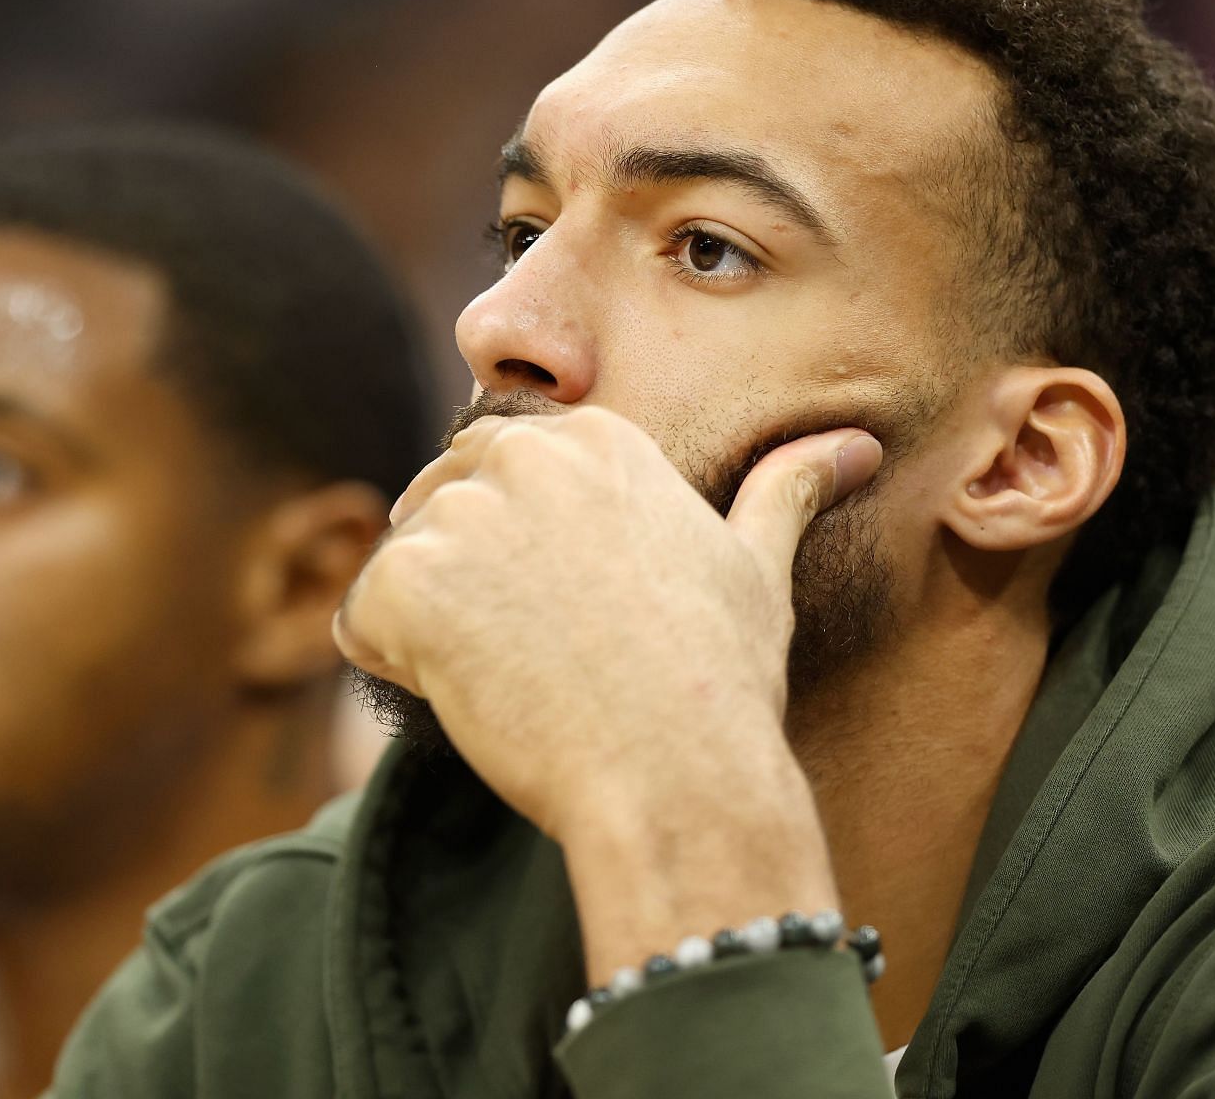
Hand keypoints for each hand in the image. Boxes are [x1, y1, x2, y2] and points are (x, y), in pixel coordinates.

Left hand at [335, 406, 879, 848]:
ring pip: (401, 564)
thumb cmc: (719, 682)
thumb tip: (853, 445)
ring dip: (432, 626)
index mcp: (597, 440)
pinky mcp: (405, 581)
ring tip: (515, 676)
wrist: (674, 775)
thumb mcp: (756, 570)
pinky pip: (361, 624)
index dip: (520, 551)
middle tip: (537, 652)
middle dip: (465, 576)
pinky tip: (473, 697)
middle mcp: (521, 455)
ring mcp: (458, 514)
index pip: (503, 467)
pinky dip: (395, 670)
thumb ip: (781, 490)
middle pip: (440, 502)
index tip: (565, 614)